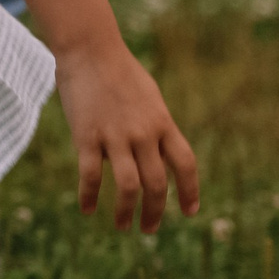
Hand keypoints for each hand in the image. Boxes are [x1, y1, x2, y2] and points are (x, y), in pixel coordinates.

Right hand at [54, 38, 200, 232]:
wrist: (91, 49)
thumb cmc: (120, 72)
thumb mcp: (151, 98)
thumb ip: (157, 125)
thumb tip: (160, 151)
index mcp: (163, 123)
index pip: (186, 164)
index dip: (190, 191)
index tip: (189, 212)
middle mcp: (144, 133)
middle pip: (158, 184)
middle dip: (155, 212)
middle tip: (149, 229)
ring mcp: (116, 136)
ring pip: (129, 187)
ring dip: (127, 212)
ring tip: (123, 226)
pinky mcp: (87, 137)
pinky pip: (91, 176)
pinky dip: (89, 197)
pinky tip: (88, 209)